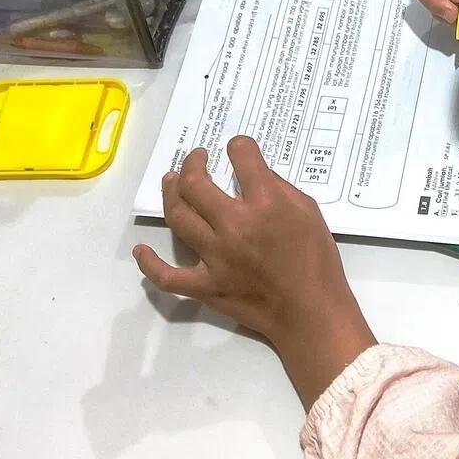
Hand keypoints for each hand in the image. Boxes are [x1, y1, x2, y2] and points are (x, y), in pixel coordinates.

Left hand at [133, 136, 375, 409]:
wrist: (311, 312)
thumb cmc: (317, 260)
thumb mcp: (308, 211)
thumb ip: (278, 188)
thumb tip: (253, 175)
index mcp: (265, 204)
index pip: (242, 157)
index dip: (239, 146)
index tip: (237, 148)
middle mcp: (234, 226)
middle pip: (196, 184)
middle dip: (193, 162)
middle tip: (197, 158)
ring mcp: (215, 257)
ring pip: (178, 217)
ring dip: (171, 193)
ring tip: (171, 181)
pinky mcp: (205, 286)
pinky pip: (167, 276)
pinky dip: (150, 264)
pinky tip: (141, 250)